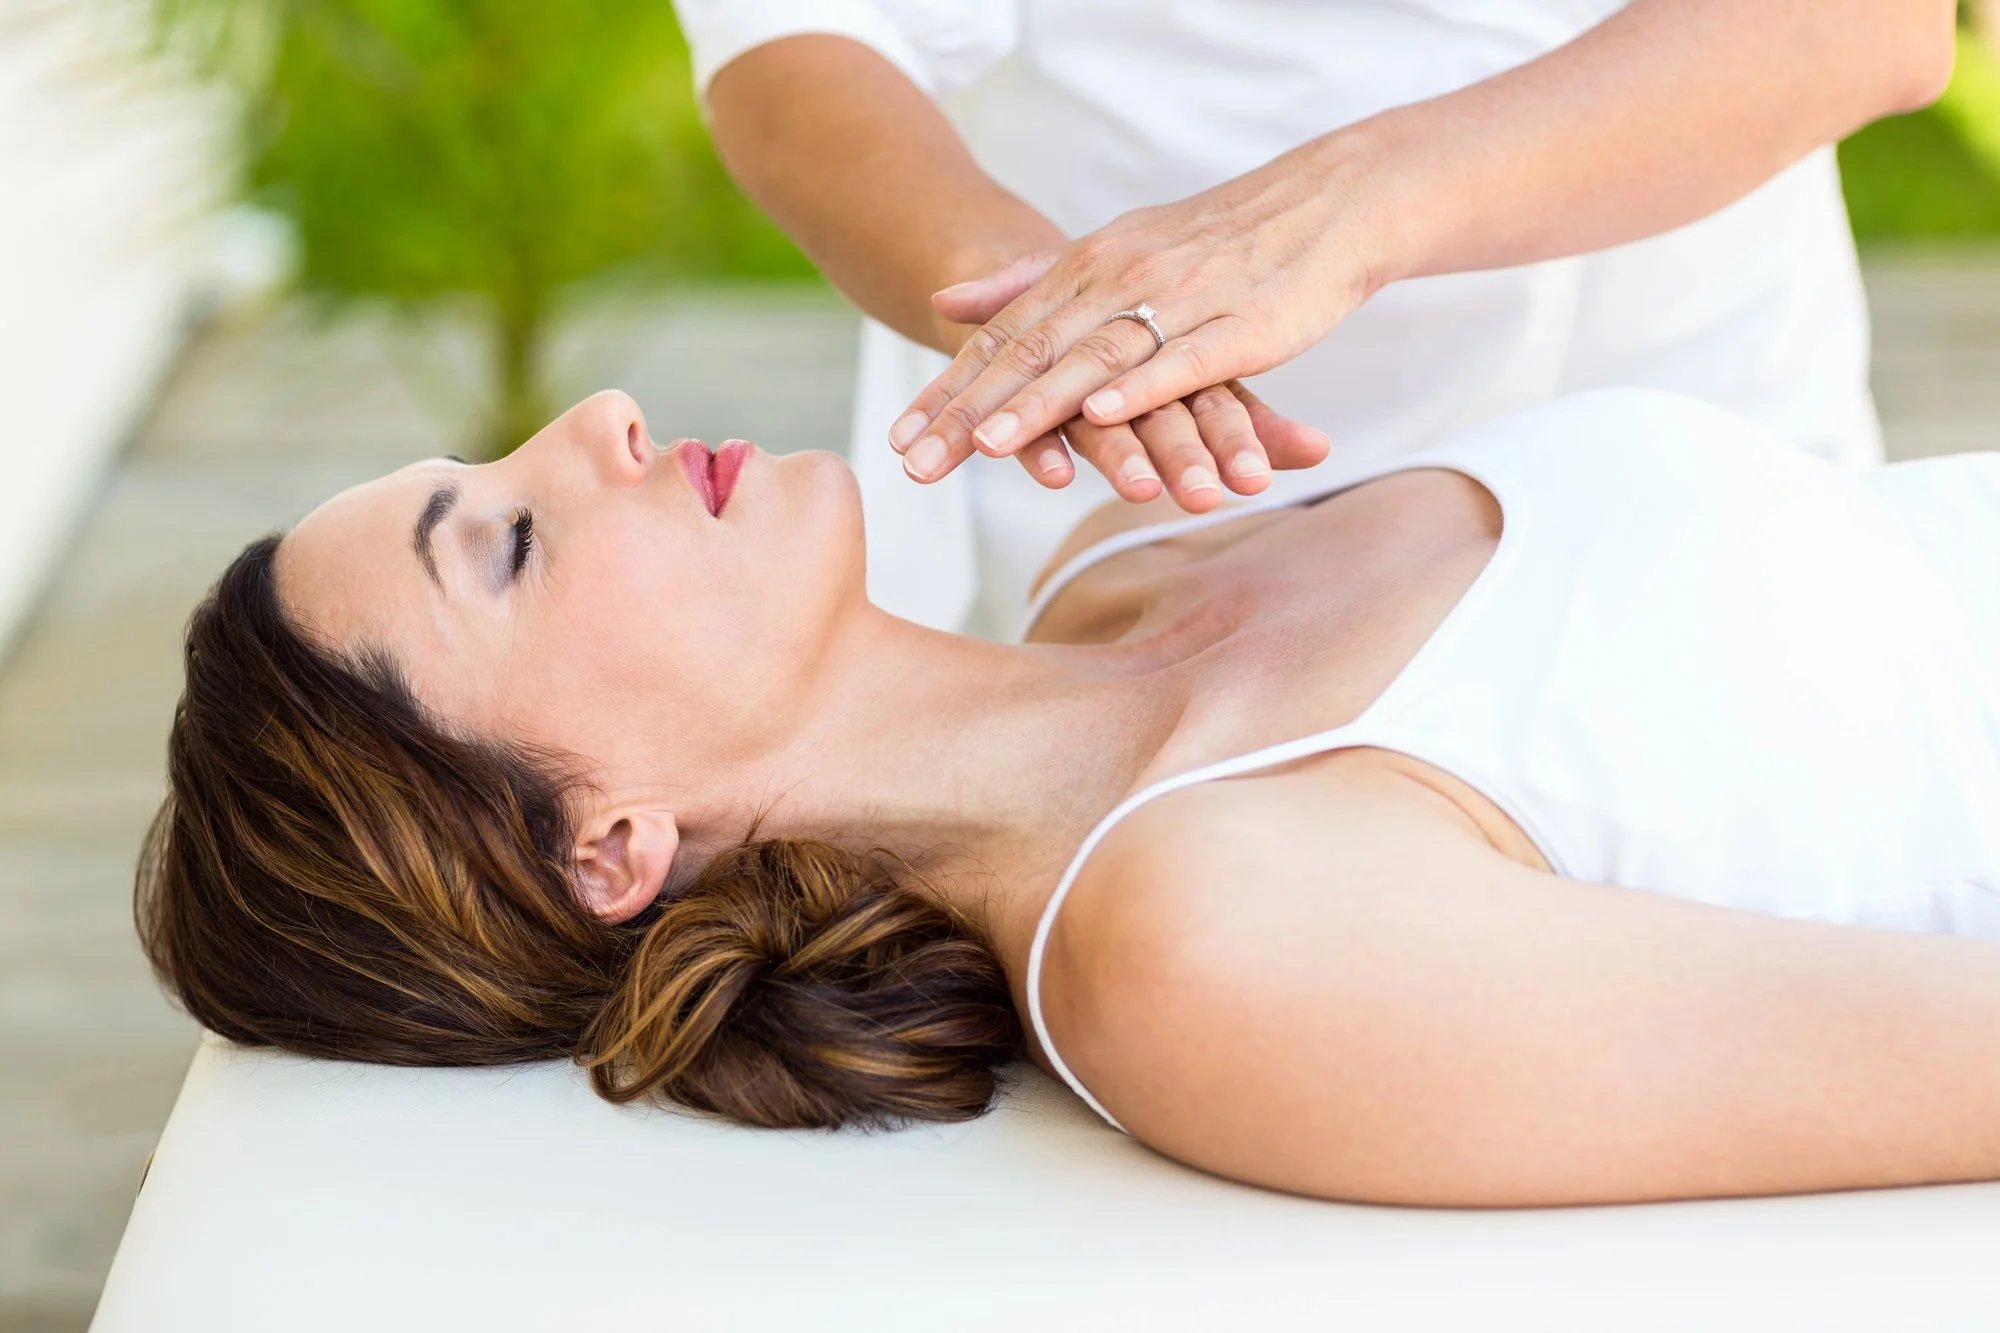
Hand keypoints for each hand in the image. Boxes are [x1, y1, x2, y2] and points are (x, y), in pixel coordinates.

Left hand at [912, 254, 1330, 509]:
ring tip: (990, 449)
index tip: (900, 444)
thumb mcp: (1109, 251)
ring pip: (1096, 359)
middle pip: (1033, 355)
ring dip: (1041, 406)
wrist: (1327, 204)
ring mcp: (1179, 301)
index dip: (950, 392)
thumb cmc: (1215, 240)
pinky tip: (1102, 414)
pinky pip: (1181, 360)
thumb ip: (1026, 282)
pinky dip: (1140, 387)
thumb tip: (943, 301)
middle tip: (920, 467)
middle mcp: (1120, 280)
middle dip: (972, 415)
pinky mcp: (1239, 326)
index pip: (1002, 339)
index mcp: (1085, 268)